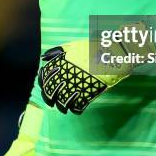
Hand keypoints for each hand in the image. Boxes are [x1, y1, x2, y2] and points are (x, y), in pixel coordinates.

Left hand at [38, 30, 153, 114]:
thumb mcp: (74, 45)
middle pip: (51, 91)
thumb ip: (58, 51)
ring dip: (61, 106)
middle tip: (51, 101)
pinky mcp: (89, 93)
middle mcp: (67, 74)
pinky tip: (75, 109)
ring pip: (62, 101)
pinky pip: (78, 106)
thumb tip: (44, 58)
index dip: (43, 83)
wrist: (113, 54)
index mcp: (62, 63)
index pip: (46, 76)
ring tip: (62, 107)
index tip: (44, 87)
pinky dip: (75, 109)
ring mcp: (78, 84)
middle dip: (49, 98)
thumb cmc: (93, 49)